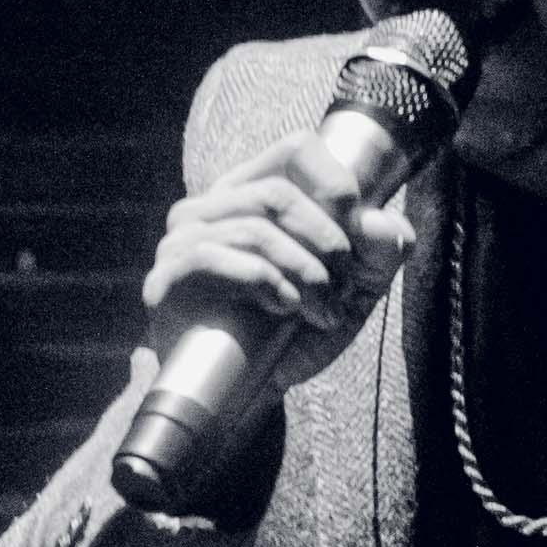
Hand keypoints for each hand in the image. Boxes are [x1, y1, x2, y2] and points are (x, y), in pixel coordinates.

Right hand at [140, 156, 418, 400]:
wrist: (242, 398)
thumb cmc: (291, 334)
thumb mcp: (353, 291)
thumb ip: (380, 253)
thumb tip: (381, 223)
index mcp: (251, 193)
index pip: (295, 149)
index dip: (335, 184)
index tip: (357, 232)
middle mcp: (210, 206)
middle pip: (278, 193)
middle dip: (327, 242)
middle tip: (345, 285)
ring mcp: (181, 240)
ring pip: (254, 228)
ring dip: (305, 273)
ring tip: (322, 310)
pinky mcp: (166, 277)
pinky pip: (214, 257)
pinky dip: (266, 282)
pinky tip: (286, 310)